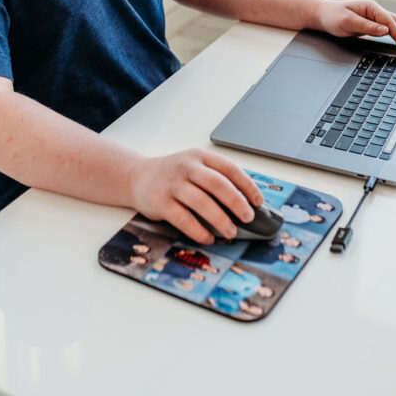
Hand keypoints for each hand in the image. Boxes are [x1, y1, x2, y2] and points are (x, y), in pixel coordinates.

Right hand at [129, 148, 262, 244]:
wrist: (137, 176)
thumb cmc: (173, 175)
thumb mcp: (194, 166)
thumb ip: (216, 178)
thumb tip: (246, 202)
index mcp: (199, 156)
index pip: (229, 168)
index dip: (247, 185)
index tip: (258, 201)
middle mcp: (186, 167)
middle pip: (218, 184)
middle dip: (237, 202)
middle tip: (248, 218)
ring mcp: (173, 184)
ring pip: (201, 202)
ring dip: (220, 219)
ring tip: (230, 232)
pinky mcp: (160, 202)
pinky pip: (183, 219)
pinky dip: (198, 231)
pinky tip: (208, 238)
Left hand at [316, 0, 395, 52]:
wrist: (323, 14)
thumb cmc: (332, 16)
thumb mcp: (347, 22)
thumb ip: (366, 26)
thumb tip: (386, 31)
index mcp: (371, 7)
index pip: (389, 22)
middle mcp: (375, 11)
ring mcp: (375, 18)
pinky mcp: (373, 25)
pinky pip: (390, 31)